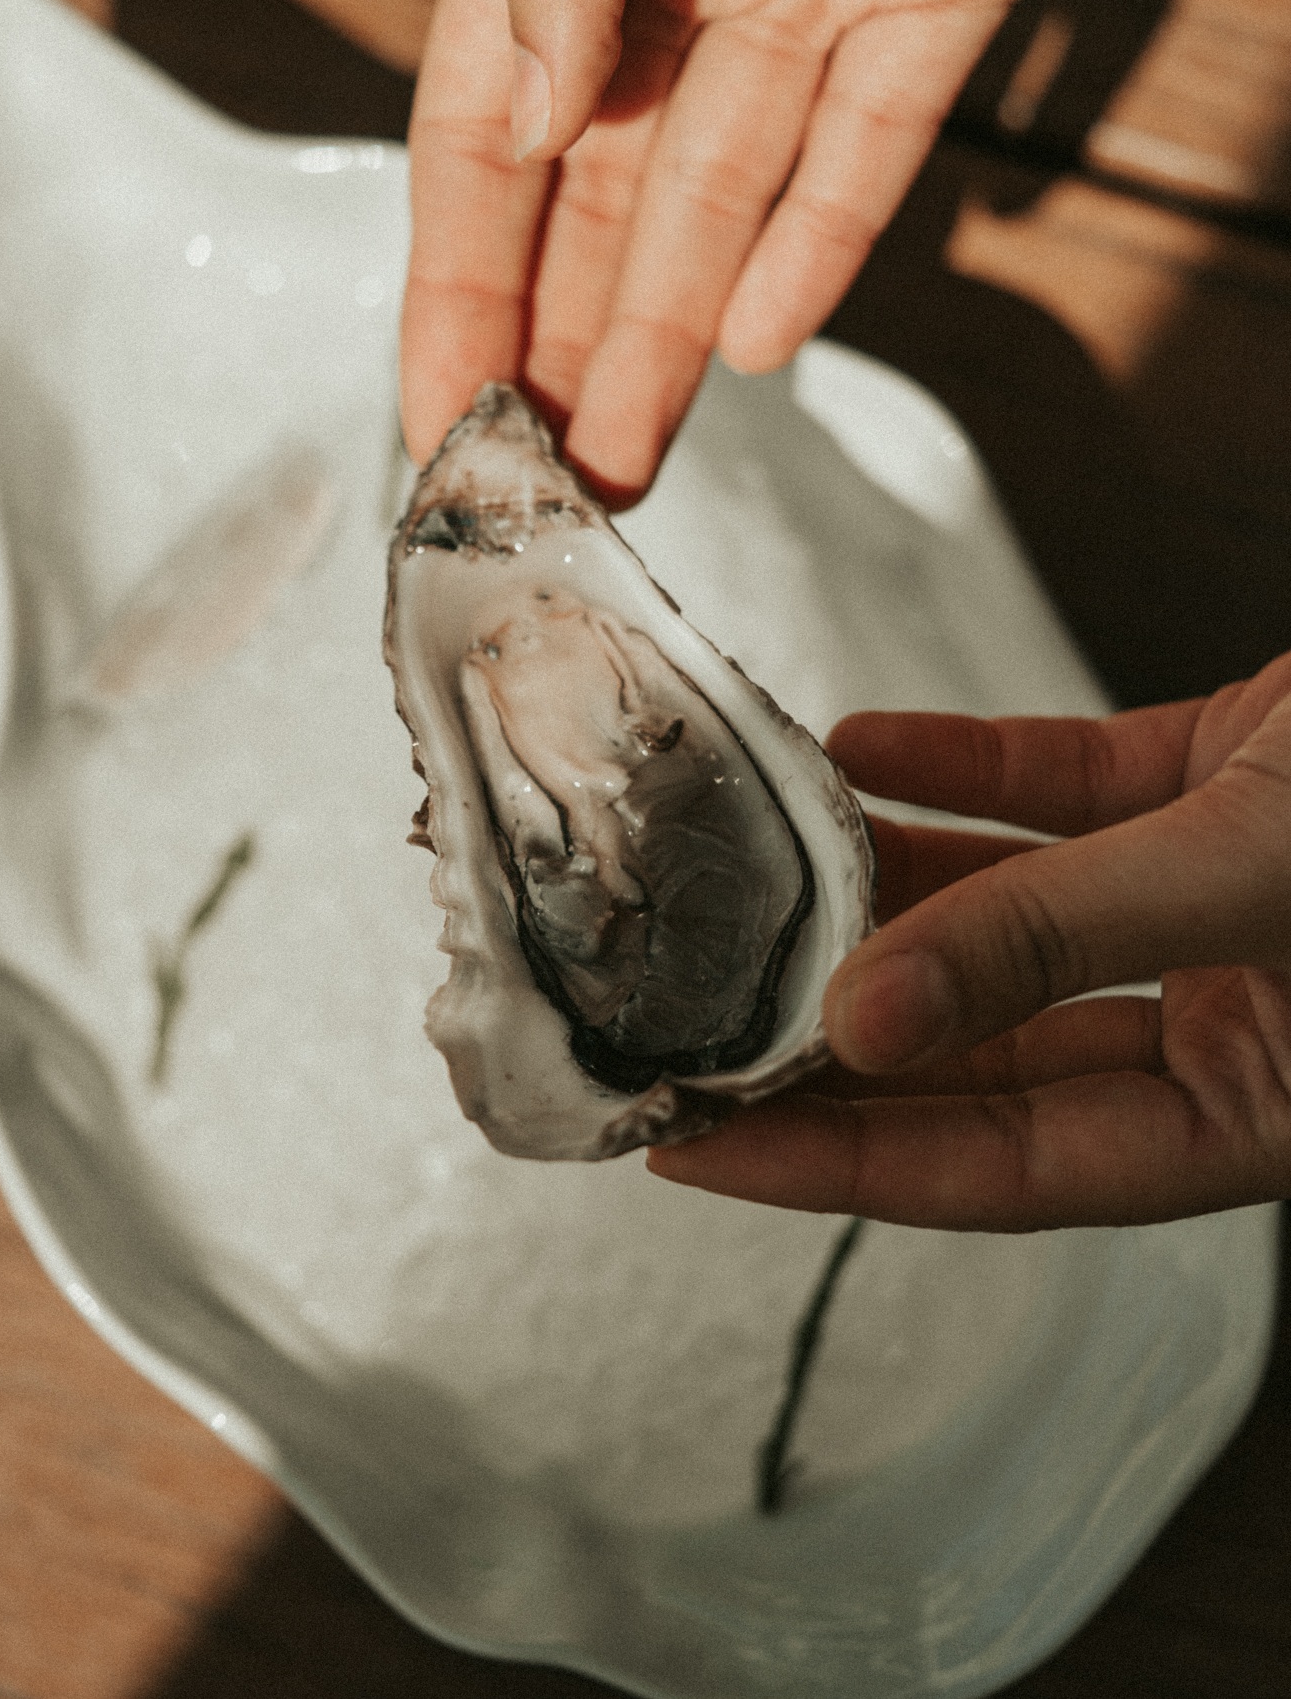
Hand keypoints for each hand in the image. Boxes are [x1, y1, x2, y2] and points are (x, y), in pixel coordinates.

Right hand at [402, 0, 1196, 499]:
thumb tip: (529, 116)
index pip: (482, 137)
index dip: (454, 282)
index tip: (437, 414)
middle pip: (595, 202)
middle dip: (559, 346)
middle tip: (540, 489)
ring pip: (719, 206)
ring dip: (666, 339)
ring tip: (626, 468)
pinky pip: (866, 158)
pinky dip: (813, 250)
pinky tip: (754, 346)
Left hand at [648, 650, 1290, 1229]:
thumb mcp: (1253, 875)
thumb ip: (1060, 934)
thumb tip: (868, 1016)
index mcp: (1259, 1107)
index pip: (1011, 1169)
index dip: (844, 1163)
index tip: (700, 1146)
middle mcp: (1227, 1021)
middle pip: (990, 1051)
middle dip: (835, 1031)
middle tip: (688, 1018)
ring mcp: (1210, 903)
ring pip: (1010, 916)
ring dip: (886, 889)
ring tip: (755, 876)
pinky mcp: (1210, 788)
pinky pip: (1057, 794)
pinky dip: (961, 772)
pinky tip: (861, 752)